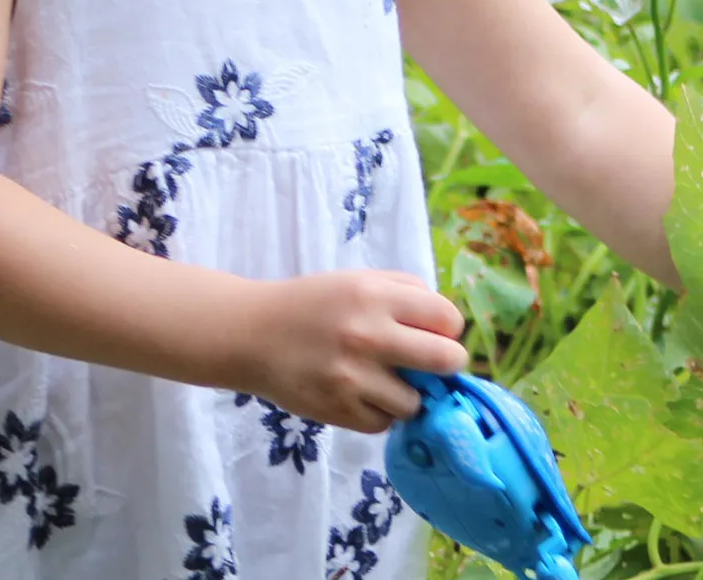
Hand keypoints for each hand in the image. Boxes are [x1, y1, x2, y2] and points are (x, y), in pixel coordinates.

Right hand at [237, 269, 467, 434]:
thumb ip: (405, 293)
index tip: (437, 333)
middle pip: (446, 361)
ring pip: (416, 402)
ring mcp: (354, 378)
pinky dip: (379, 412)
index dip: (448, 328)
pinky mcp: (340, 411)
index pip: (447, 318)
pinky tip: (360, 394)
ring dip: (407, 394)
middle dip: (446, 364)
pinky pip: (385, 422)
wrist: (253, 335)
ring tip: (384, 380)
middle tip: (432, 365)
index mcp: (374, 295)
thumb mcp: (357, 280)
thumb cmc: (313, 304)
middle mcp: (368, 335)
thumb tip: (449, 325)